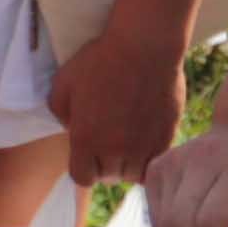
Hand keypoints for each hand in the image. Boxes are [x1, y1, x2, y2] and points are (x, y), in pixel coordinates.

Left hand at [47, 9, 185, 190]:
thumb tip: (72, 129)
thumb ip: (61, 113)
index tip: (86, 154)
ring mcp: (143, 147)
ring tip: (127, 146)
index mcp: (85, 139)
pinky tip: (145, 143)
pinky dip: (149, 160)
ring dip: (128, 164)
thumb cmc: (99, 62)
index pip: (81, 177)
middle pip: (108, 176)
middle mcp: (114, 150)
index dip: (82, 167)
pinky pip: (156, 165)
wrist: (144, 49)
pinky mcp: (166, 139)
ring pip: (134, 175)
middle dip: (104, 164)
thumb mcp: (63, 83)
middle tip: (107, 145)